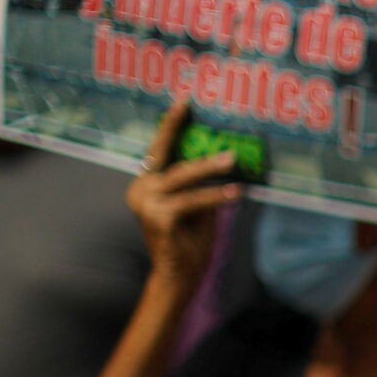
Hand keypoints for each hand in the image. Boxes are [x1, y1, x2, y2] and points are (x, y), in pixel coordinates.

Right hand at [130, 101, 242, 287]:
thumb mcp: (199, 203)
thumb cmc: (192, 238)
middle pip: (166, 155)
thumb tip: (226, 154)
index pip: (159, 149)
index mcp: (147, 182)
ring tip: (232, 159)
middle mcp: (140, 189)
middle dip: (182, 131)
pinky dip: (216, 197)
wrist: (180, 275)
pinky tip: (236, 194)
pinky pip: (193, 201)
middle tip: (199, 111)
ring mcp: (146, 204)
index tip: (184, 101)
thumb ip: (202, 182)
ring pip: (182, 178)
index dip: (171, 125)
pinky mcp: (159, 219)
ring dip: (209, 168)